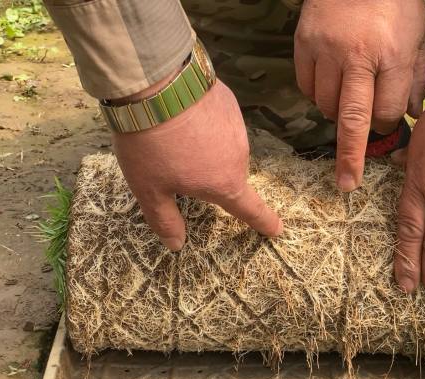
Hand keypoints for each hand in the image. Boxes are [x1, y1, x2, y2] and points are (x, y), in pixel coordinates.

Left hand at [112, 80, 282, 249]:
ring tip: (173, 136)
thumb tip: (176, 245)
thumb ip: (165, 219)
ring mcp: (237, 126)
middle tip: (173, 164)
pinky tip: (182, 114)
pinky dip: (205, 123)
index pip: (249, 209)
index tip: (277, 230)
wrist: (155, 86)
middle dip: (208, 175)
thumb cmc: (151, 146)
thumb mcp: (148, 189)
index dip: (263, 222)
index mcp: (223, 183)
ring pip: (223, 146)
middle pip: (227, 174)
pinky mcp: (229, 102)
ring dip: (206, 148)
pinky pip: (220, 121)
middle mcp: (238, 156)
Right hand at [294, 0, 424, 191]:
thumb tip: (410, 116)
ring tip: (349, 98)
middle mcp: (356, 57)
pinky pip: (307, 87)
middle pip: (351, 119)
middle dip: (350, 156)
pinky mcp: (303, 45)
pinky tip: (331, 82)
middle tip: (347, 183)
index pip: (386, 111)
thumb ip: (415, 78)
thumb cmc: (394, 3)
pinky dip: (318, 94)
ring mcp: (325, 51)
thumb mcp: (417, 36)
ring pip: (327, 105)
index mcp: (391, 55)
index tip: (386, 124)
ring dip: (337, 114)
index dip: (387, 124)